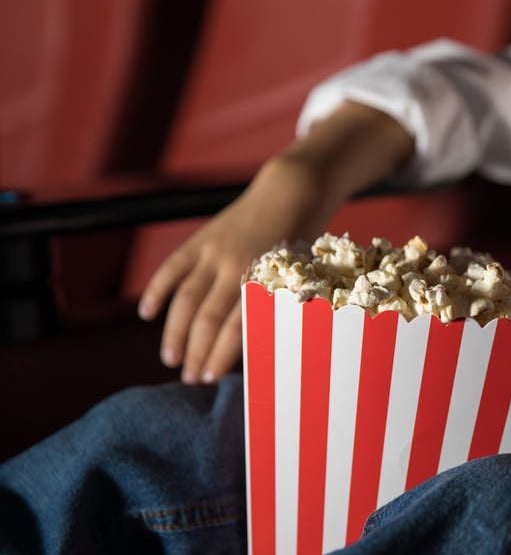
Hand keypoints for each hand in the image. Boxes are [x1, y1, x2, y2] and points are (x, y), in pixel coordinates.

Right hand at [138, 156, 328, 383]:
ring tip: (171, 359)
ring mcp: (215, 252)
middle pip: (207, 319)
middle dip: (196, 353)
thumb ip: (274, 307)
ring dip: (175, 332)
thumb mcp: (298, 277)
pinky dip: (156, 290)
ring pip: (185, 299)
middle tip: (190, 379)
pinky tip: (146, 314)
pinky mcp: (201, 240)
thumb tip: (249, 348)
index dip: (219, 355)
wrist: (290, 194)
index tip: (209, 377)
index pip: (236, 328)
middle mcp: (237, 267)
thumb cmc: (300, 245)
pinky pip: (172, 268)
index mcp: (265, 281)